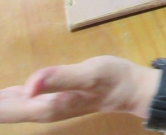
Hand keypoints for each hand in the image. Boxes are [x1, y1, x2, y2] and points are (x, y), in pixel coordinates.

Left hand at [0, 56, 154, 123]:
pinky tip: (1, 93)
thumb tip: (28, 85)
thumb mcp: (89, 74)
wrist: (132, 89)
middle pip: (2, 111)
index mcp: (44, 106)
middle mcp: (40, 110)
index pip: (2, 109)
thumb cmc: (113, 79)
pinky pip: (18, 101)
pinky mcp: (51, 98)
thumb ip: (59, 78)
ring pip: (8, 108)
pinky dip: (4, 99)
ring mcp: (45, 106)